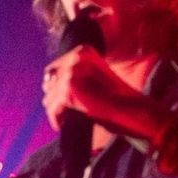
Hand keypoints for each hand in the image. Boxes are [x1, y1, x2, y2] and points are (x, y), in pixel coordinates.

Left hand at [41, 45, 168, 141]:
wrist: (131, 109)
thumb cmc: (116, 97)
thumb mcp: (95, 76)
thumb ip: (75, 74)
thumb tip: (46, 84)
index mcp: (83, 51)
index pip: (54, 67)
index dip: (54, 85)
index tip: (58, 99)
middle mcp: (75, 59)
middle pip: (49, 82)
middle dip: (54, 98)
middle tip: (60, 112)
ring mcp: (71, 75)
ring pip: (49, 96)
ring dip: (55, 109)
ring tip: (61, 119)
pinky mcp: (69, 93)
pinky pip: (53, 109)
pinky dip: (55, 119)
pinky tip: (60, 126)